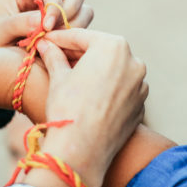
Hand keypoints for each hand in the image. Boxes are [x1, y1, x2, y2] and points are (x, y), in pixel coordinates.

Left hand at [0, 0, 92, 48]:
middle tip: (59, 34)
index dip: (55, 6)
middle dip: (73, 11)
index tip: (46, 29)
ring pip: (82, 8)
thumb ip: (19, 24)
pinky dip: (73, 37)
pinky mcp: (60, 24)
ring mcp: (55, 7)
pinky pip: (78, 26)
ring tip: (55, 44)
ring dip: (75, 26)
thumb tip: (43, 21)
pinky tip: (58, 51)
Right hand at [29, 29, 147, 186]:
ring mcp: (141, 85)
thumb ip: (54, 55)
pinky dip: (107, 90)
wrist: (82, 150)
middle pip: (101, 51)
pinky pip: (121, 91)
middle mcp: (134, 62)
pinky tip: (89, 98)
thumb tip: (45, 44)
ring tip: (73, 78)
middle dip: (80, 53)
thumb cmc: (68, 109)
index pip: (82, 37)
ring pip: (114, 71)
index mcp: (113, 46)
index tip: (46, 40)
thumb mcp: (58, 77)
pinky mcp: (140, 105)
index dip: (60, 38)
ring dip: (96, 71)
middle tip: (57, 56)